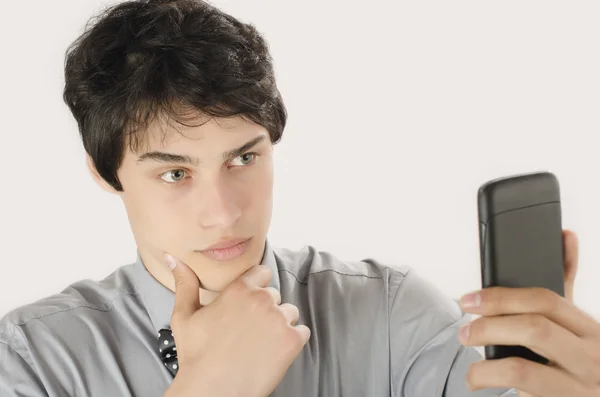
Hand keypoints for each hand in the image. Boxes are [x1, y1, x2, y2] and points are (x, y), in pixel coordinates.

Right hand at [162, 254, 310, 396]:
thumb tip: (174, 258)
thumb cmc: (196, 355)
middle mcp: (262, 299)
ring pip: (290, 313)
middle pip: (275, 295)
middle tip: (250, 331)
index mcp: (239, 289)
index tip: (249, 304)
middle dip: (266, 309)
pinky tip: (274, 353)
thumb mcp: (184, 316)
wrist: (212, 390)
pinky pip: (303, 332)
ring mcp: (280, 319)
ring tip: (262, 343)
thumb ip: (185, 283)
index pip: (262, 273)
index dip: (256, 287)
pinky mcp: (292, 340)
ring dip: (281, 324)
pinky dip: (293, 342)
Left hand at [458, 230, 599, 396]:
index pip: (546, 300)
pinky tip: (485, 387)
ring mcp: (580, 389)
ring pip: (522, 370)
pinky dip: (497, 390)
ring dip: (485, 368)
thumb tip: (566, 235)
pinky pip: (523, 396)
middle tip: (464, 334)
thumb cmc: (582, 360)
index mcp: (591, 330)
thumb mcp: (577, 324)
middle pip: (534, 329)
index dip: (501, 297)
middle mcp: (592, 358)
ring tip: (471, 371)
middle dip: (490, 327)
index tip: (468, 300)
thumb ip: (566, 283)